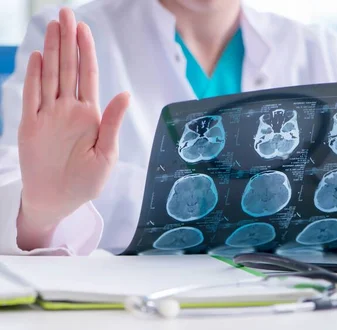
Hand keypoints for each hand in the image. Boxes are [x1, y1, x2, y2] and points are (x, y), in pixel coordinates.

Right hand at [16, 8, 128, 248]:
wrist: (58, 200)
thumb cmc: (86, 182)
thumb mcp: (106, 154)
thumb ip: (113, 123)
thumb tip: (124, 93)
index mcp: (91, 115)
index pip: (88, 76)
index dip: (86, 51)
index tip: (83, 28)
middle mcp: (69, 109)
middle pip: (69, 68)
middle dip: (68, 41)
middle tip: (65, 13)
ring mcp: (48, 115)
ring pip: (50, 76)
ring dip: (51, 51)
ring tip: (52, 27)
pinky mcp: (30, 125)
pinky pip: (32, 96)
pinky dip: (34, 77)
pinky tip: (38, 57)